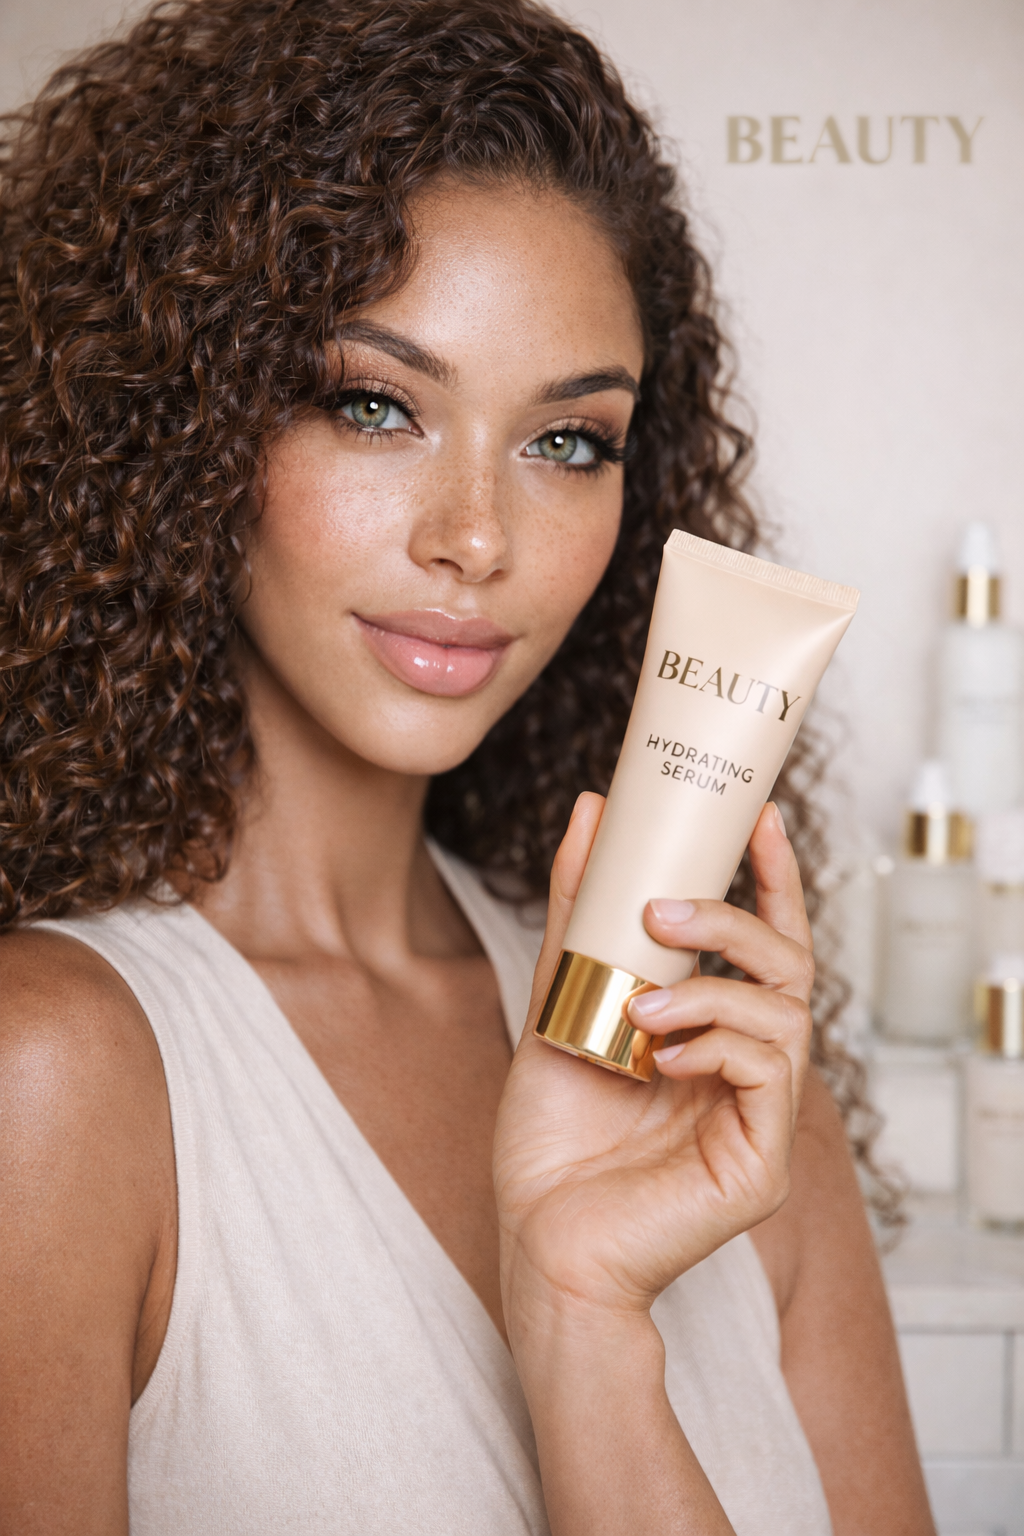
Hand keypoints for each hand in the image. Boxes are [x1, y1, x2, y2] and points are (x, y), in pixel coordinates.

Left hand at [493, 795, 813, 1334]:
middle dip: (738, 922)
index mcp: (713, 1035)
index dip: (772, 881)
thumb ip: (577, 917)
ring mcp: (760, 1118)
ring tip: (641, 1004)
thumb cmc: (550, 1138)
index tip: (758, 818)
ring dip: (712, 992)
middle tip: (666, 908)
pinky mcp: (760, 1163)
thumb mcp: (557, 1003)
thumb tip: (588, 812)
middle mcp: (747, 1071)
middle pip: (790, 969)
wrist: (537, 1242)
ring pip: (784, 1017)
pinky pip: (771, 1075)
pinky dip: (718, 1045)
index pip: (766, 947)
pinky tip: (662, 1054)